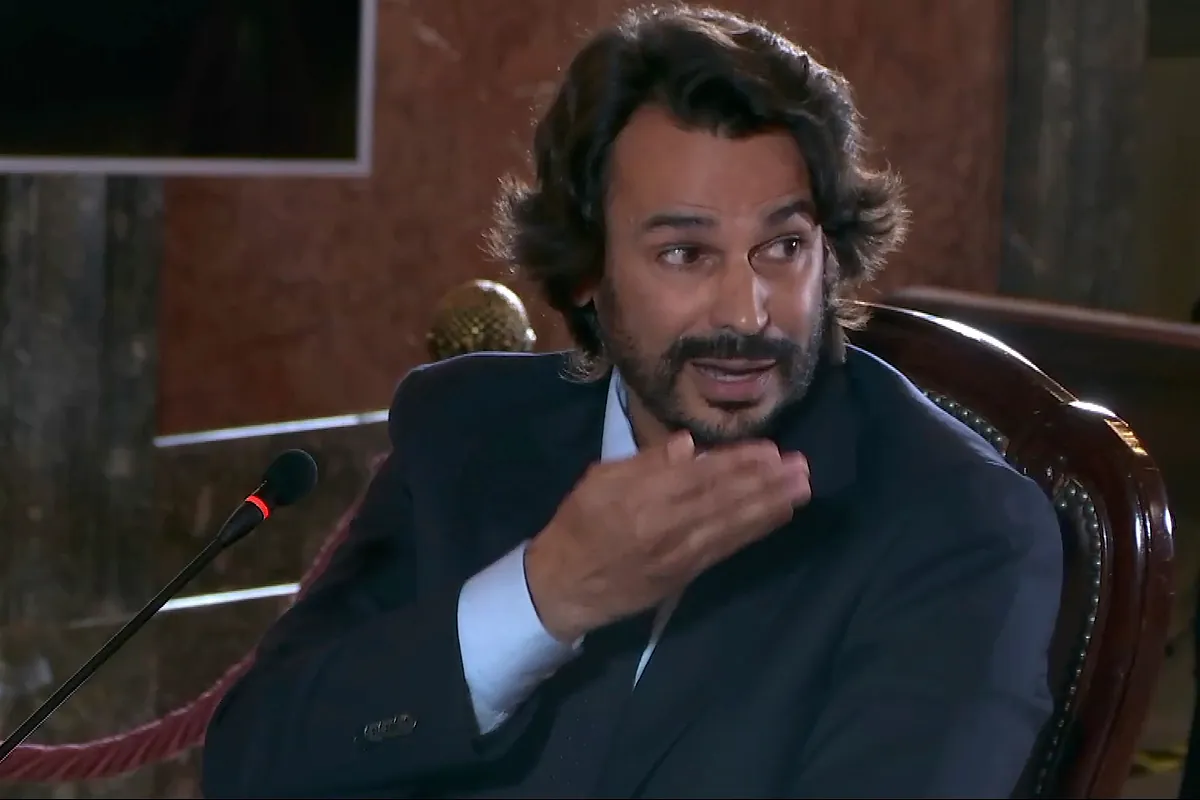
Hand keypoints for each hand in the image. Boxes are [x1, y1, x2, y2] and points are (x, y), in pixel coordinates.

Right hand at [524, 432, 810, 641]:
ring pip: (731, 524)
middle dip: (766, 482)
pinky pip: (726, 548)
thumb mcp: (599, 480)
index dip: (738, 462)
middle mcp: (665, 525)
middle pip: (724, 499)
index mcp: (640, 496)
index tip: (770, 449)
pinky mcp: (685, 575)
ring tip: (802, 488)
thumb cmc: (579, 525)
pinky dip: (754, 531)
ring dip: (770, 505)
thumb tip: (686, 445)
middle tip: (801, 466)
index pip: (700, 475)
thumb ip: (643, 463)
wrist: (563, 586)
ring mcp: (678, 554)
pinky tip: (777, 516)